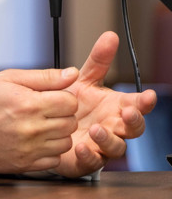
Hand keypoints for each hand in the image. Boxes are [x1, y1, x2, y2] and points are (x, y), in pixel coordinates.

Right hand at [0, 65, 80, 173]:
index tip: (53, 97)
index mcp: (29, 104)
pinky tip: (37, 141)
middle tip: (46, 111)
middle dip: (63, 114)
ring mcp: (30, 149)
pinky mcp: (26, 164)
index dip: (64, 97)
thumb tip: (71, 73)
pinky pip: (55, 160)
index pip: (71, 102)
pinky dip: (50, 151)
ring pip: (66, 142)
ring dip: (59, 133)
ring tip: (42, 126)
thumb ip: (45, 77)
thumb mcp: (10, 78)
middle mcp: (32, 129)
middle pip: (71, 122)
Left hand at [54, 31, 156, 177]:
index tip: (148, 97)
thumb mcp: (85, 79)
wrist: (49, 125)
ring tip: (97, 129)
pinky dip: (88, 155)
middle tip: (127, 113)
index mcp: (116, 107)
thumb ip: (98, 61)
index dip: (144, 102)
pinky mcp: (84, 160)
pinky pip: (91, 162)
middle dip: (134, 121)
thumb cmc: (73, 104)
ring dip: (109, 139)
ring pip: (116, 147)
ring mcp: (101, 145)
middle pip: (134, 128)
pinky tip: (81, 146)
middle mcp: (112, 126)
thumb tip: (110, 36)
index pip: (137, 105)